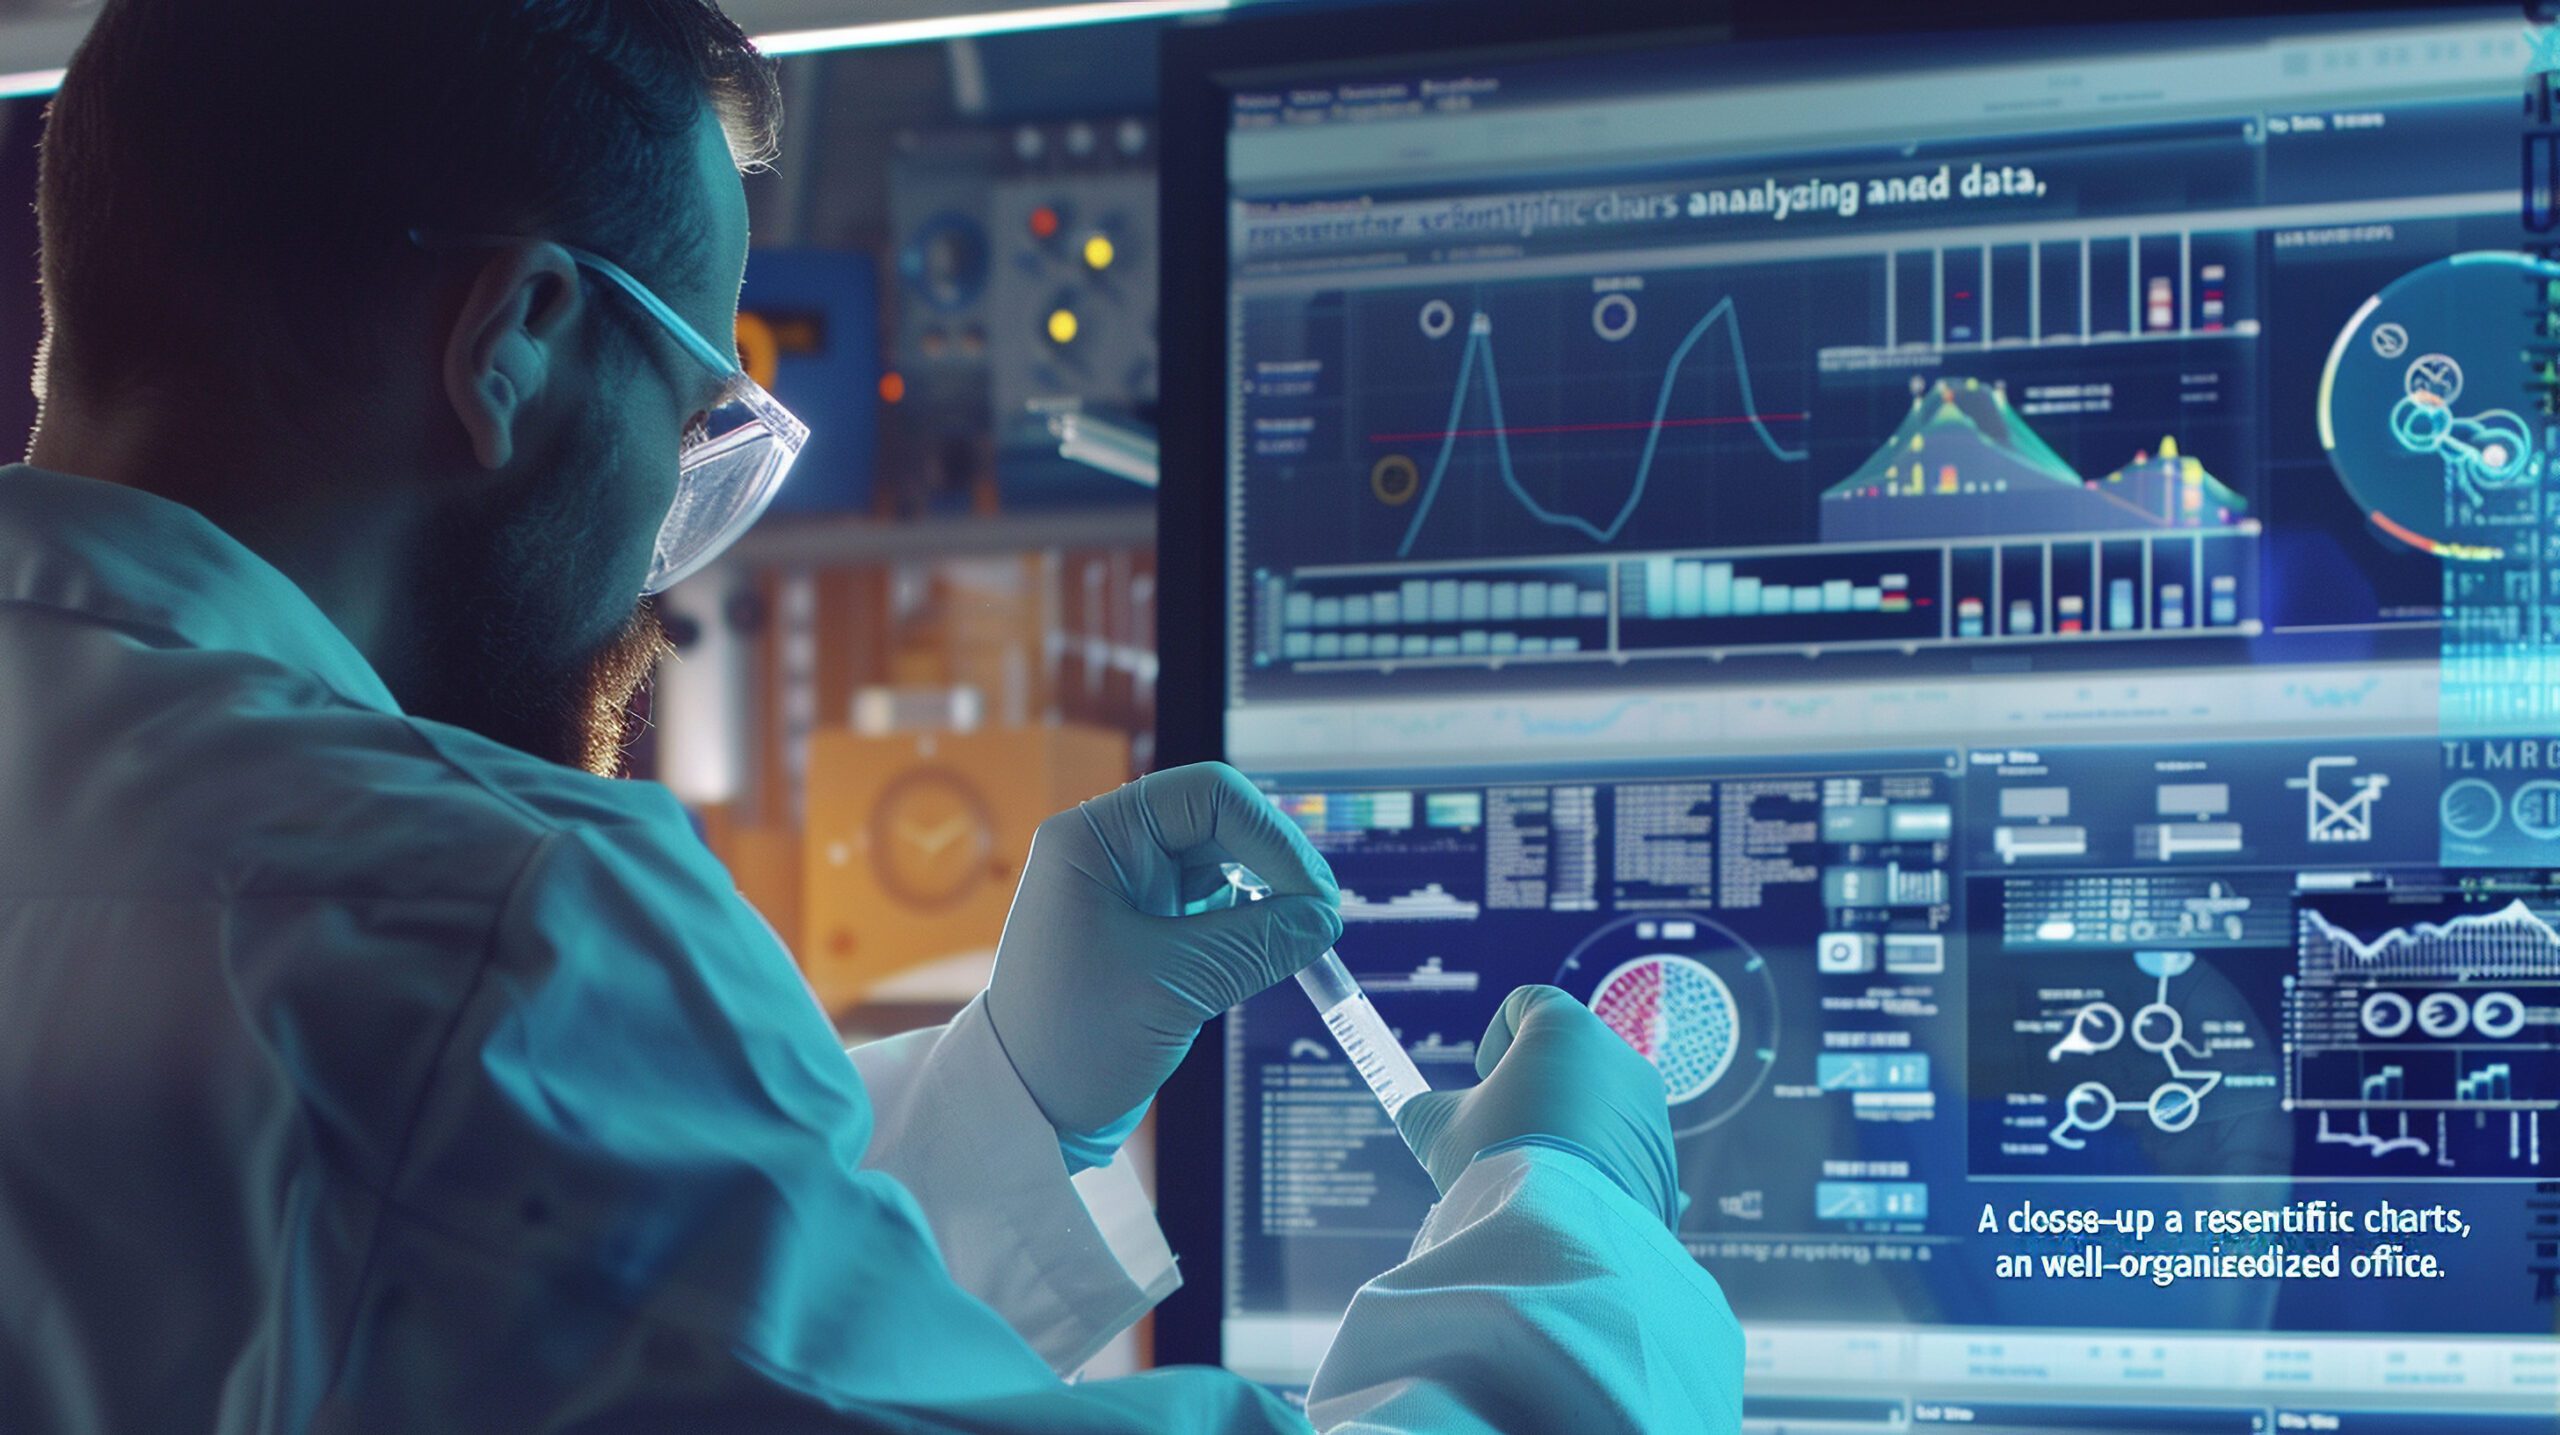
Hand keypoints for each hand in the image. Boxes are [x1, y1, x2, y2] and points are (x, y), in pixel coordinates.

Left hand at [986, 762, 1342, 1168]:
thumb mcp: (1174, 985)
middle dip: (1275, 866)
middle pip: (1220, 824)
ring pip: (1222, 866)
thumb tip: (1324, 919)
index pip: (1207, 796)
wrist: (1023, 1106)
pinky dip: (1249, 924)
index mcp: (1095, 838)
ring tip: (1299, 941)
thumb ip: (1257, 942)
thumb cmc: (1070, 1039)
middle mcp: (1110, 851)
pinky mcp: (1146, 929)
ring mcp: (1129, 890)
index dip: (1270, 837)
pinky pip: (1214, 907)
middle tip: (1319, 920)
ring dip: (1266, 897)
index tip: (1311, 897)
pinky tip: (1271, 952)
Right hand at [1394, 985, 1681, 1228]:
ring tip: (1532, 1178)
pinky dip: (1595, 1173)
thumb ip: (1427, 1108)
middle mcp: (1621, 1058)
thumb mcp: (1440, 1128)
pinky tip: (1568, 1203)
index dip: (1497, 1039)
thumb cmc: (1498, 1161)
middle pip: (1568, 1059)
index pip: (1528, 1004)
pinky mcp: (1662, 1165)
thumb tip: (1417, 1112)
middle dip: (1534, 1091)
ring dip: (1566, 1133)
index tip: (1484, 1082)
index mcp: (1568, 1028)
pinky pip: (1622, 1158)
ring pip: (1598, 1109)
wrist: (1562, 1235)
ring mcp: (1650, 1113)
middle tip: (1503, 1135)